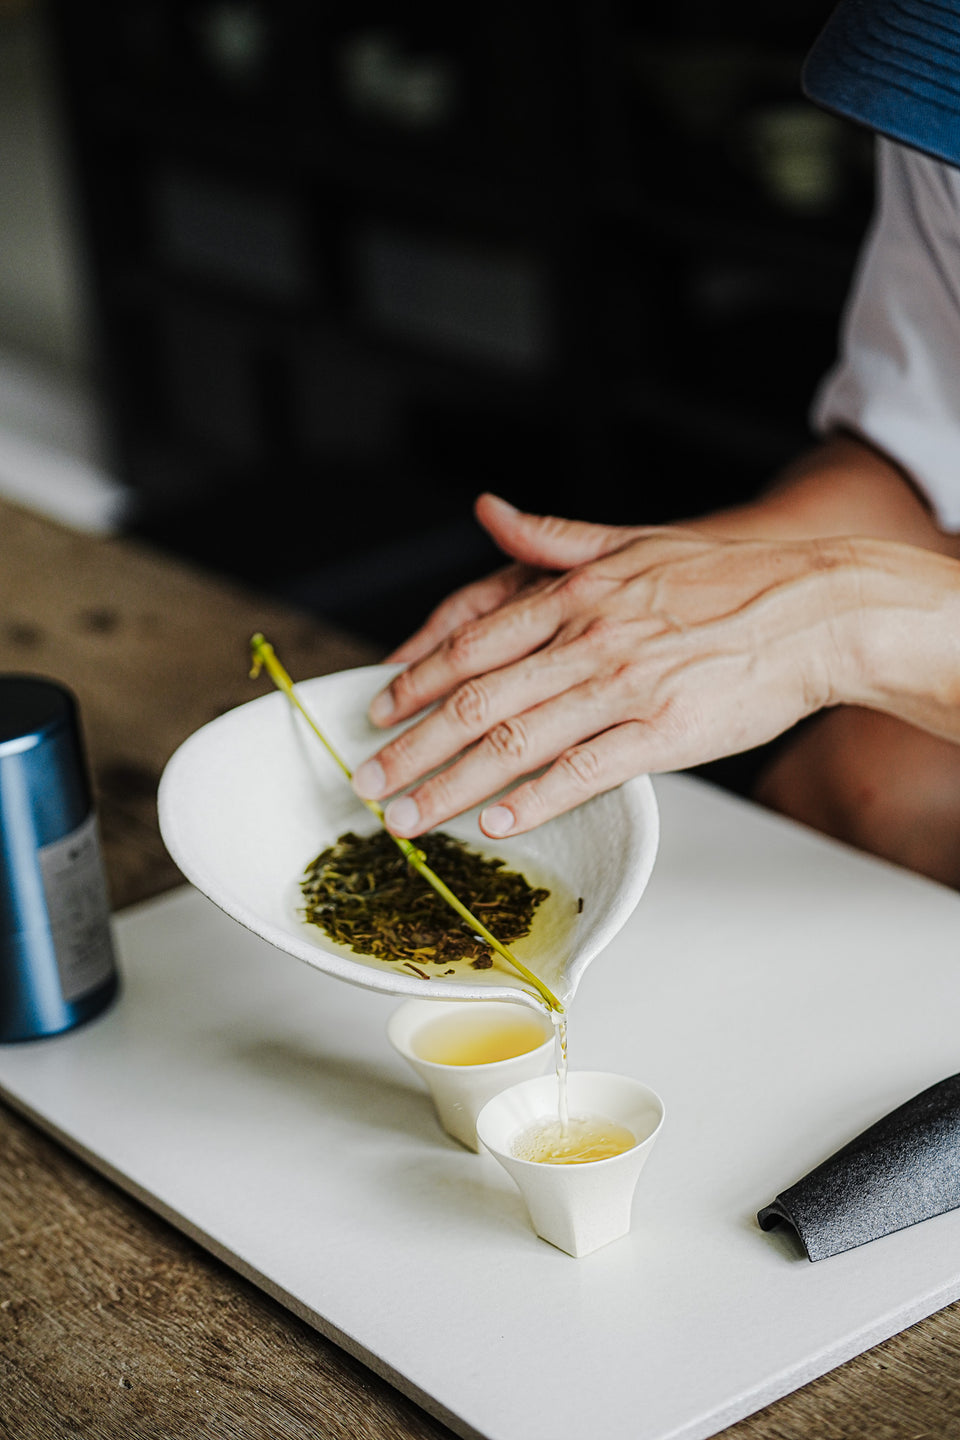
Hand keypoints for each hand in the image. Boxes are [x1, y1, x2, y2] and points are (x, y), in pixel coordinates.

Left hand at [354, 505, 869, 837]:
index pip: (472, 642)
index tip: (377, 711)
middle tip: (368, 782)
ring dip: (452, 785)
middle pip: (477, 700)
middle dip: (412, 746)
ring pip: (517, 741)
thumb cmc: (728, 579)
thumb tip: (490, 511)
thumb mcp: (633, 540)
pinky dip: (537, 799)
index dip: (415, 680)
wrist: (817, 607)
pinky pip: (586, 771)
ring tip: (407, 818)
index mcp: (576, 595)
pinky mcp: (666, 732)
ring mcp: (625, 688)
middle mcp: (589, 640)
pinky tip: (497, 823)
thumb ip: (552, 538)